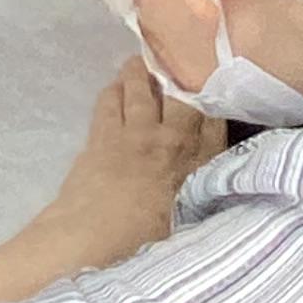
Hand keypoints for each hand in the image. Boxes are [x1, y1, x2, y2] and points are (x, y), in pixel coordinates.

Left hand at [39, 60, 221, 267]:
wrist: (88, 242)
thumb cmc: (143, 245)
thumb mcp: (188, 226)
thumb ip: (202, 200)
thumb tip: (213, 191)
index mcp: (198, 167)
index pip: (213, 122)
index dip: (214, 102)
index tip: (214, 87)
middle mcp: (170, 143)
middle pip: (180, 96)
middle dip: (179, 74)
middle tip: (178, 56)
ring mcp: (132, 136)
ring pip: (140, 91)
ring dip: (142, 74)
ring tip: (142, 59)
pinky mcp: (100, 137)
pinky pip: (109, 103)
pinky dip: (114, 92)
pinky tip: (115, 87)